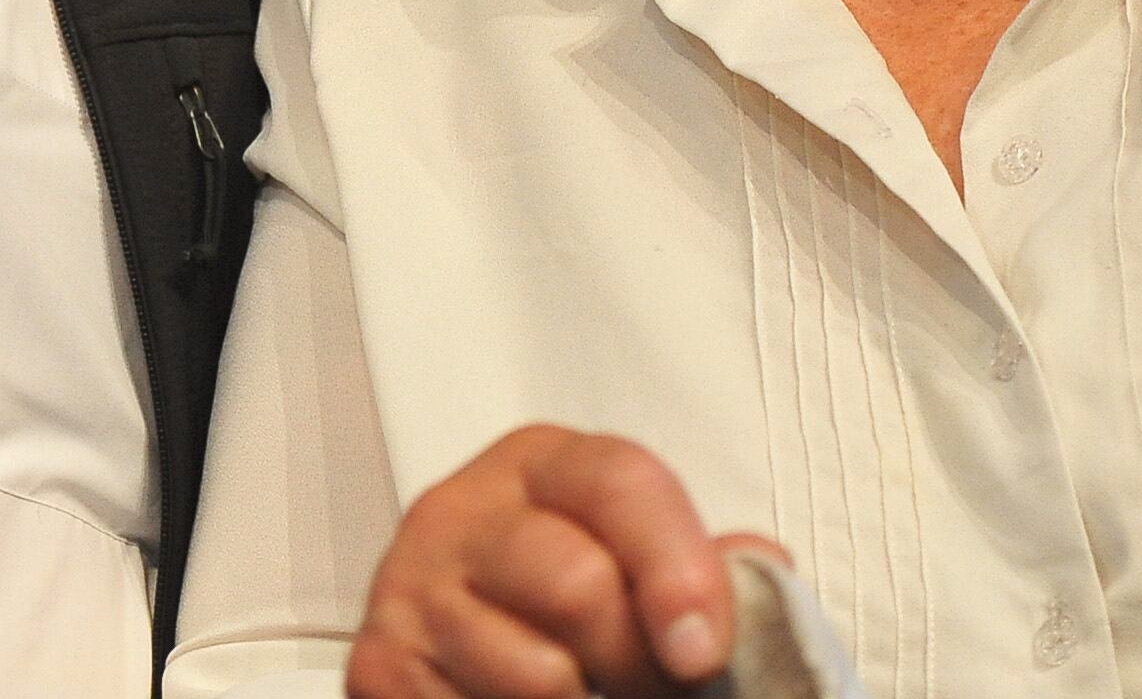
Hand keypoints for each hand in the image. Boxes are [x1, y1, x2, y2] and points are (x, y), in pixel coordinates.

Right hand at [347, 425, 760, 698]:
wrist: (454, 636)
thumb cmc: (561, 600)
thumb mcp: (631, 558)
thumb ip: (697, 566)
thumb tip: (764, 570)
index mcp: (542, 464)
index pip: (618, 483)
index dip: (677, 569)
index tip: (705, 652)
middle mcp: (463, 509)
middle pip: (577, 583)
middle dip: (637, 665)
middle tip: (655, 693)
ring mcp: (410, 585)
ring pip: (534, 674)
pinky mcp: (377, 664)